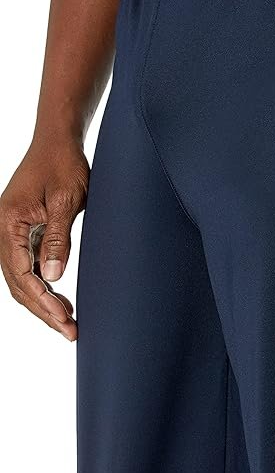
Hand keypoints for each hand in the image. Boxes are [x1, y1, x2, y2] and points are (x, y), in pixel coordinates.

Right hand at [0, 137, 88, 340]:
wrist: (58, 140)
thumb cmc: (64, 165)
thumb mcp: (67, 201)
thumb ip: (58, 239)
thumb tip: (52, 277)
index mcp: (8, 223)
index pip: (22, 275)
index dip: (44, 302)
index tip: (66, 321)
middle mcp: (3, 231)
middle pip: (17, 283)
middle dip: (43, 310)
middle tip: (70, 331)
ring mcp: (11, 231)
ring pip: (20, 278)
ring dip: (42, 301)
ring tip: (67, 322)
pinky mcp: (22, 231)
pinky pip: (26, 265)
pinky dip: (42, 284)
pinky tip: (60, 297)